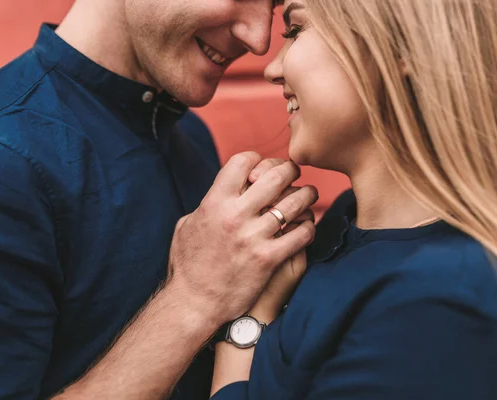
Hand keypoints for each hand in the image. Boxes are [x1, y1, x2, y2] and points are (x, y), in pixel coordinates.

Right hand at [167, 152, 318, 327]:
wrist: (193, 303)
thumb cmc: (188, 265)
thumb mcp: (187, 225)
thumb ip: (207, 205)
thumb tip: (221, 192)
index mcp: (214, 202)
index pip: (243, 162)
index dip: (257, 159)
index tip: (264, 166)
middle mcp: (234, 215)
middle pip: (275, 176)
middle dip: (289, 170)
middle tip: (294, 173)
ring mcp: (253, 237)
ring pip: (294, 203)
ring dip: (306, 195)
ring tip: (309, 194)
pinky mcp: (268, 259)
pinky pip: (300, 234)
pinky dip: (308, 226)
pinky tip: (306, 226)